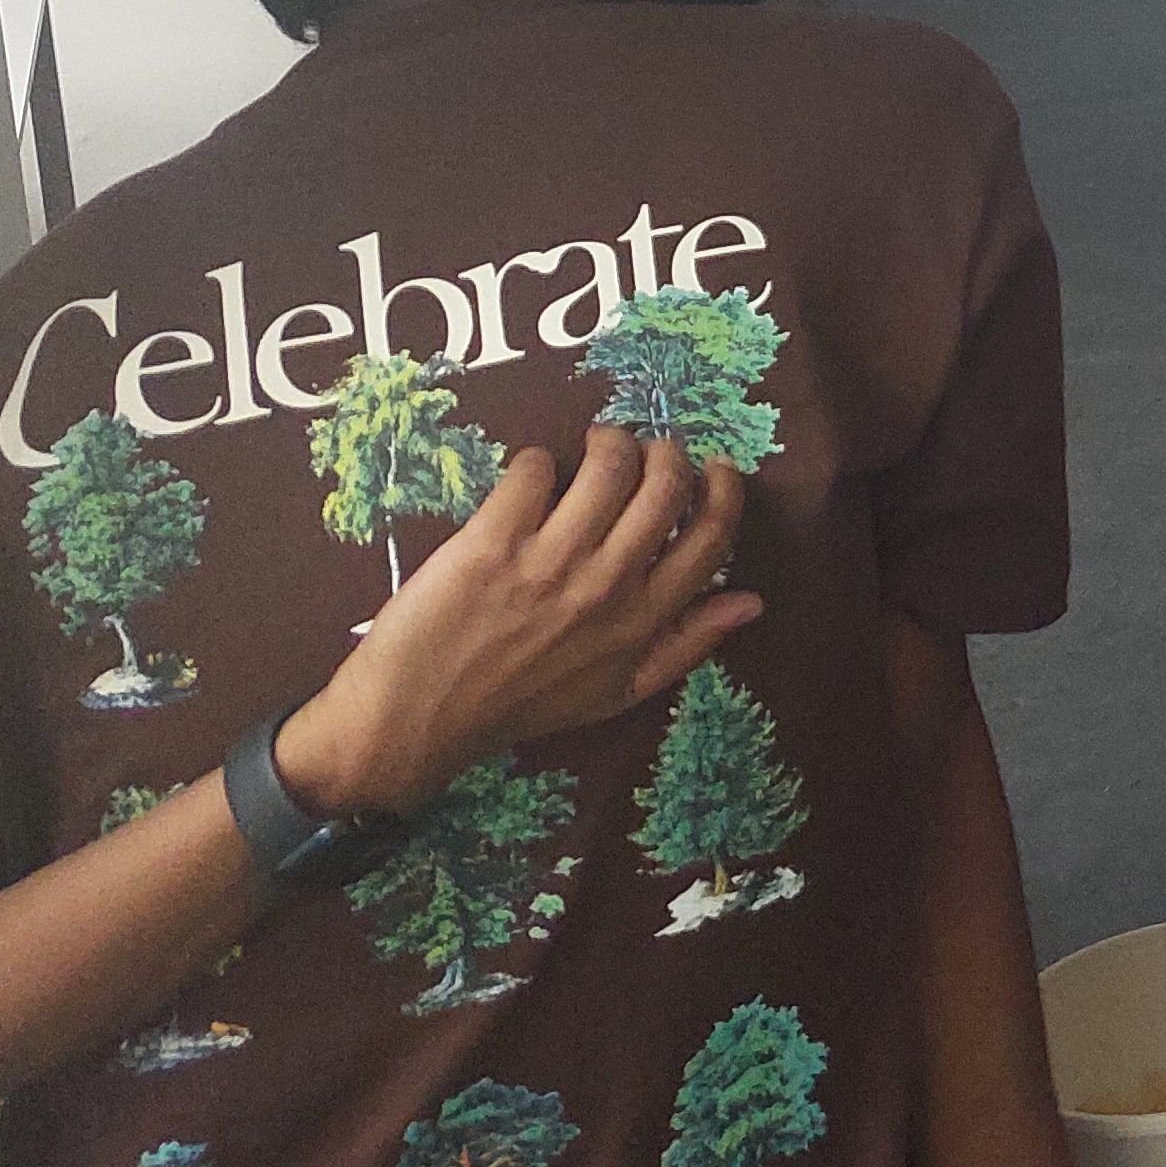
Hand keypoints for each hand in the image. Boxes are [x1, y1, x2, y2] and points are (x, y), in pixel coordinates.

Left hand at [278, 427, 755, 816]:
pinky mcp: (493, 543)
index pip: (711, 537)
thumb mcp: (617, 692)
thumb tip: (752, 601)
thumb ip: (687, 645)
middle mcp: (607, 587)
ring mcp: (550, 563)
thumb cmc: (519, 706)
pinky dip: (536, 463)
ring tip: (592, 449)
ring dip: (608, 443)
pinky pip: (534, 470)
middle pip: (667, 485)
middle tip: (642, 454)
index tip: (712, 469)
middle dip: (664, 453)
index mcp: (643, 622)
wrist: (414, 722)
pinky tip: (528, 480)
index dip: (722, 488)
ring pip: (609, 465)